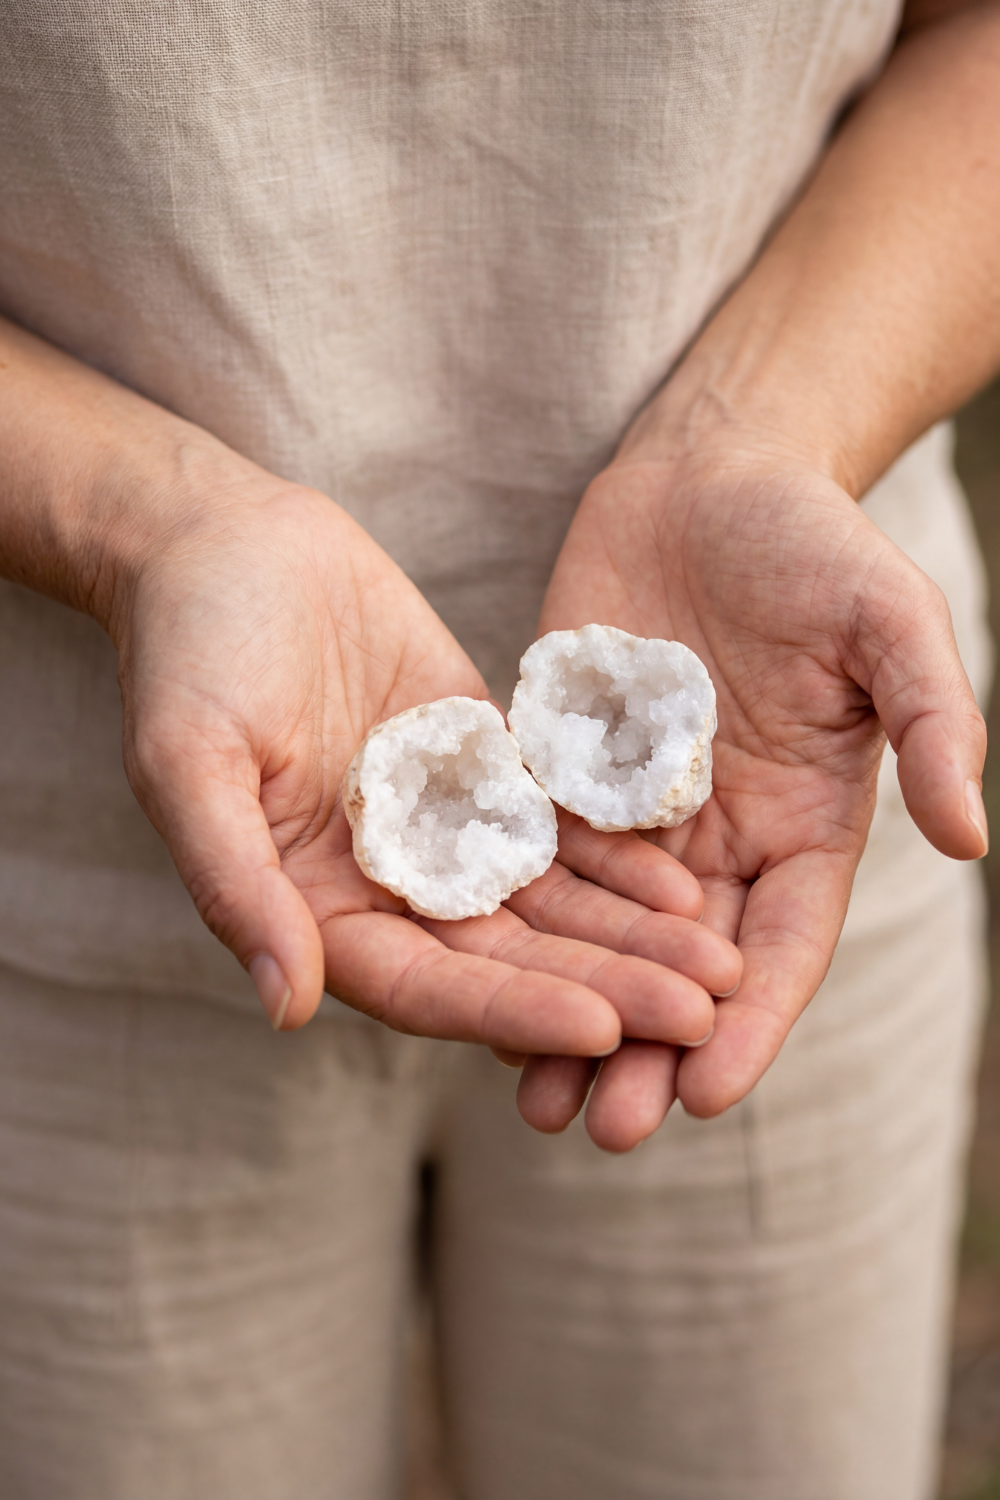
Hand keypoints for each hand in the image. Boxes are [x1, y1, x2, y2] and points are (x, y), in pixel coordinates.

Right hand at [115, 463, 739, 1062]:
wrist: (226, 543)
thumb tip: (285, 1007)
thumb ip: (236, 884)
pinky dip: (619, 861)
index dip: (511, 1009)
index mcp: (314, 909)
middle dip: (604, 987)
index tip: (600, 1027)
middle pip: (509, 960)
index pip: (426, 984)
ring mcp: (442, 830)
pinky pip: (560, 828)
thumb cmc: (185, 649)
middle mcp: (387, 888)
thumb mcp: (189, 762)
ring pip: (549, 906)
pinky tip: (688, 886)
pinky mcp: (485, 767)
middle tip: (700, 1015)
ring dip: (631, 940)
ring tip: (719, 968)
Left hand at [517, 418, 985, 1145]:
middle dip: (648, 1047)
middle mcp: (719, 835)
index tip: (711, 1093)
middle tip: (606, 1129)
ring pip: (600, 934)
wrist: (709, 476)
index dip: (753, 1022)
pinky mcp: (561, 771)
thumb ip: (933, 722)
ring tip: (534, 1099)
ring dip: (570, 1011)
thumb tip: (970, 841)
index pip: (782, 944)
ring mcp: (635, 810)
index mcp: (804, 822)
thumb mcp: (889, 619)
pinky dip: (510, 924)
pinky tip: (472, 979)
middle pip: (682, 964)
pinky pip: (532, 861)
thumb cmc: (813, 541)